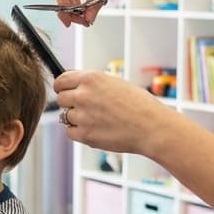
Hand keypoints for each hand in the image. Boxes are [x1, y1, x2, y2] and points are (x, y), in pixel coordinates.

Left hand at [55, 69, 169, 154]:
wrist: (152, 127)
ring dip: (77, 119)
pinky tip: (96, 130)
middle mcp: (83, 95)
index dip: (62, 87)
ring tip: (98, 120)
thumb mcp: (115, 83)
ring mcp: (82, 116)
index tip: (65, 91)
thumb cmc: (139, 105)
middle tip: (85, 108)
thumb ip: (92, 84)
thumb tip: (73, 85)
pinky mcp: (85, 135)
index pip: (61, 81)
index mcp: (91, 78)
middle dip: (70, 103)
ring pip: (66, 117)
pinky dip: (79, 132)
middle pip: (61, 99)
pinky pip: (70, 132)